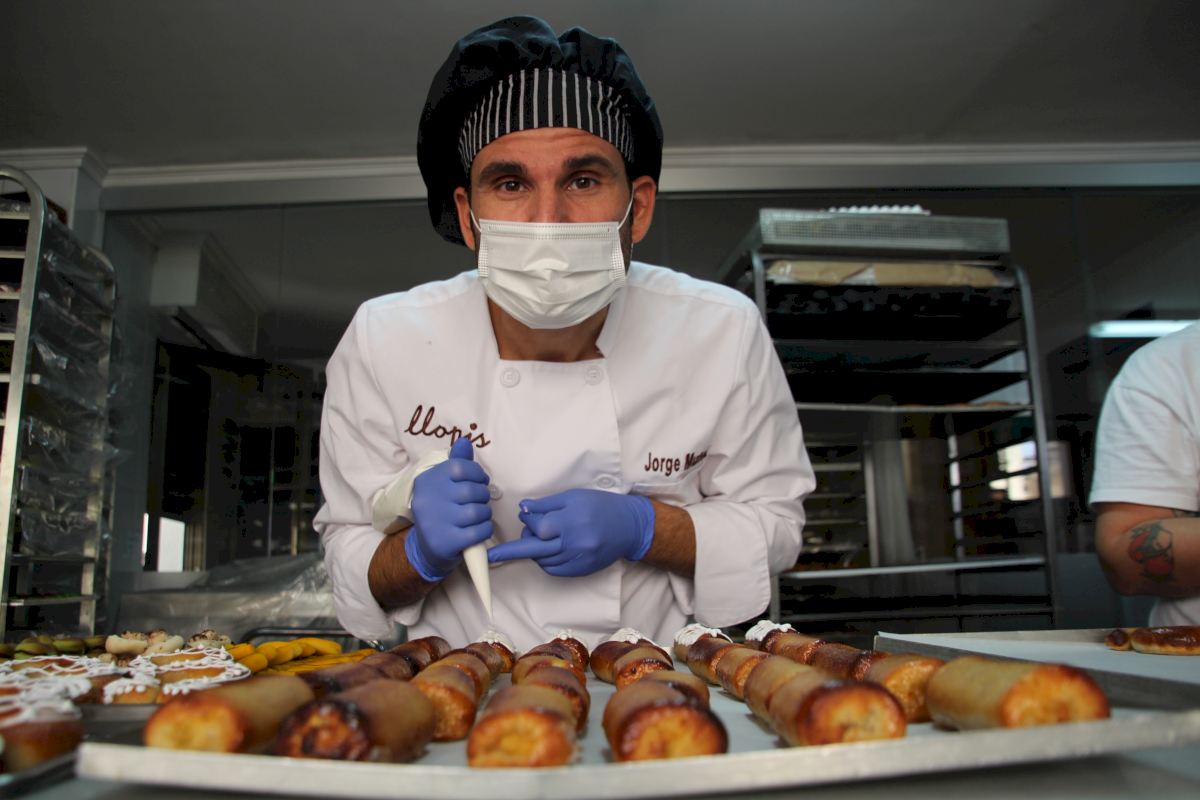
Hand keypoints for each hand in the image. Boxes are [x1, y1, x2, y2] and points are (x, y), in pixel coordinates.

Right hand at [404, 437, 492, 581]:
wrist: (426, 547)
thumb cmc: (441, 509)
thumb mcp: (443, 484)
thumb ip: (456, 462)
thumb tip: (465, 441)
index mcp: (427, 480)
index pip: (460, 467)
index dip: (477, 473)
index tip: (480, 481)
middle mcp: (428, 500)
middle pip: (472, 490)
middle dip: (483, 496)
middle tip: (480, 501)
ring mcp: (436, 522)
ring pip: (477, 511)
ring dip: (485, 513)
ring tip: (479, 515)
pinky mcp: (446, 542)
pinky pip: (479, 531)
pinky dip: (485, 529)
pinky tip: (479, 529)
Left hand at [487, 489, 654, 576]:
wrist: (629, 526)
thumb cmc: (601, 506)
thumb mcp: (574, 497)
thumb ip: (547, 504)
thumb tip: (523, 508)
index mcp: (572, 520)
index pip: (539, 527)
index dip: (529, 522)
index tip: (526, 516)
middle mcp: (575, 542)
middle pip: (535, 549)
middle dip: (512, 551)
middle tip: (494, 553)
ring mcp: (579, 559)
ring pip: (543, 561)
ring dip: (533, 551)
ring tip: (536, 539)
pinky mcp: (582, 570)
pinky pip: (554, 570)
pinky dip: (545, 562)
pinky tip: (546, 552)